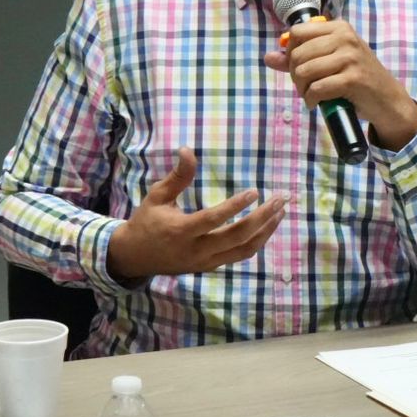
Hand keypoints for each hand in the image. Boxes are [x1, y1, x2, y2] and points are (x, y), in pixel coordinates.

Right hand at [107, 148, 285, 278]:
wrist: (135, 257)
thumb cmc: (147, 221)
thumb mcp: (157, 196)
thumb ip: (177, 176)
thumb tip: (188, 149)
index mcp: (180, 231)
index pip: (213, 219)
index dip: (235, 206)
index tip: (255, 191)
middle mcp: (196, 250)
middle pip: (237, 237)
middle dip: (263, 218)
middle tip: (281, 199)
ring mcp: (206, 261)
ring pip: (244, 250)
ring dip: (266, 231)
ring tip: (281, 212)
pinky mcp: (211, 266)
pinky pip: (239, 255)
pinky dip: (257, 241)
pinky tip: (267, 225)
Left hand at [263, 19, 416, 150]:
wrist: (387, 99)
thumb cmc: (357, 78)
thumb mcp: (331, 61)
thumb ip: (300, 58)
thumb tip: (268, 57)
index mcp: (339, 28)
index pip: (297, 33)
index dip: (291, 53)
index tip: (299, 67)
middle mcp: (345, 38)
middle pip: (298, 54)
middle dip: (295, 75)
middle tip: (305, 87)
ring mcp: (350, 57)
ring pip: (304, 72)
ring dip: (301, 90)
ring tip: (310, 96)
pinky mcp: (353, 79)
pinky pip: (317, 89)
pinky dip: (311, 100)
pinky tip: (317, 104)